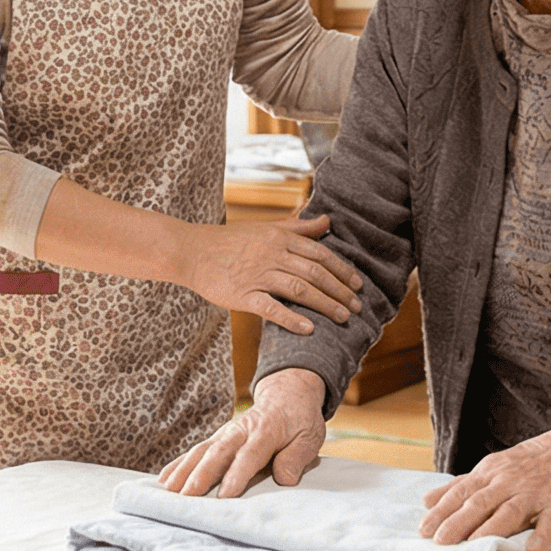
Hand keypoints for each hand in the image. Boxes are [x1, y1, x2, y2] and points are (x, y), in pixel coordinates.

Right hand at [160, 368, 327, 495]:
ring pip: (201, 451)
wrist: (287, 394)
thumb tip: (284, 479)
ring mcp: (226, 433)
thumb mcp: (309, 437)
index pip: (249, 454)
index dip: (237, 475)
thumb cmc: (299, 420)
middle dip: (201, 475)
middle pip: (218, 452)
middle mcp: (240, 430)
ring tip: (169, 491)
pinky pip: (196, 451)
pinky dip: (179, 464)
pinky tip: (164, 480)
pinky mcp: (217, 438)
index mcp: (265, 430)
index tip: (225, 495)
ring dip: (184, 471)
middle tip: (187, 496)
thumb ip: (296, 457)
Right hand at [175, 216, 363, 334]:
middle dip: (340, 290)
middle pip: (315, 272)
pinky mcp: (243, 295)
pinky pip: (271, 308)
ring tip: (343, 317)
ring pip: (299, 289)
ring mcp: (257, 275)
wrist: (192, 251)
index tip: (357, 284)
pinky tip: (309, 329)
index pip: (319, 253)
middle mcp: (272, 254)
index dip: (341, 270)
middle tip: (357, 306)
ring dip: (325, 304)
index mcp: (279, 237)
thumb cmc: (229, 240)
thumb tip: (327, 220)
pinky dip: (291, 319)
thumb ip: (298, 227)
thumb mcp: (265, 227)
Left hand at [420, 420, 550, 550]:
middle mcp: (509, 482)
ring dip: (492, 528)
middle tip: (441, 542)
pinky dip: (542, 535)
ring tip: (475, 546)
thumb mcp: (492, 467)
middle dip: (458, 522)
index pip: (461, 493)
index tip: (424, 530)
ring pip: (510, 512)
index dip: (442, 512)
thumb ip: (461, 485)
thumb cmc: (529, 463)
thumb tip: (427, 501)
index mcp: (491, 473)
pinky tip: (533, 549)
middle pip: (480, 503)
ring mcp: (535, 494)